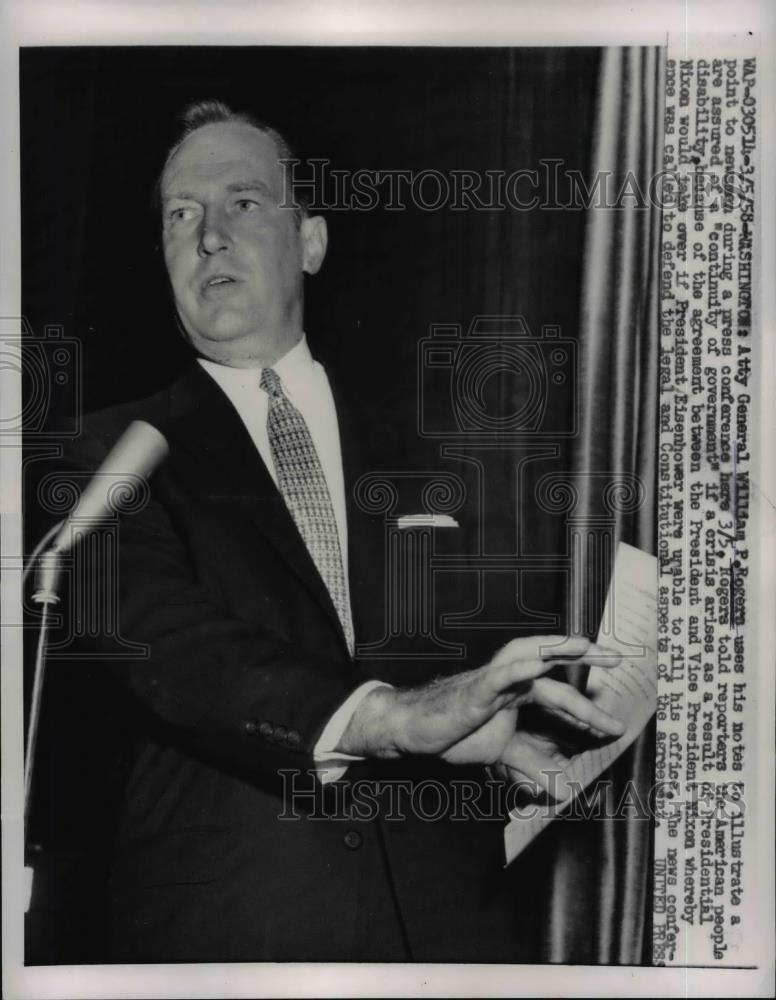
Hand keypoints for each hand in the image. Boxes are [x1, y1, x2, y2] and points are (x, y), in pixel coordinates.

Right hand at [337, 636, 623, 766]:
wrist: (412, 729)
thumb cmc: (452, 732)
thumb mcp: (500, 752)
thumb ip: (529, 764)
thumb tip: (558, 788)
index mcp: (517, 693)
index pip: (559, 694)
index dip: (588, 708)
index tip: (614, 725)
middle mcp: (508, 682)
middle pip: (551, 665)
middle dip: (583, 659)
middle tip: (615, 659)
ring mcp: (491, 682)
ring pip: (527, 659)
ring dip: (555, 649)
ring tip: (582, 644)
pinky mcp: (473, 691)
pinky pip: (497, 676)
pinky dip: (517, 669)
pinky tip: (535, 664)